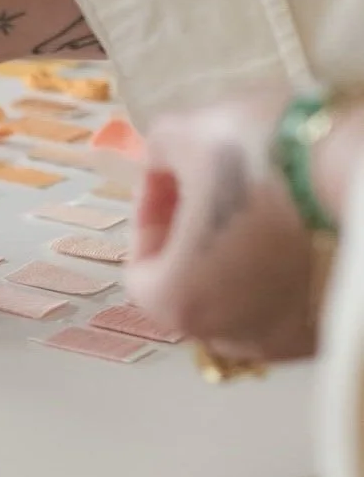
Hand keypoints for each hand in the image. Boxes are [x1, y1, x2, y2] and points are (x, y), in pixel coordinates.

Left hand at [126, 93, 316, 362]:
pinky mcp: (332, 333)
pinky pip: (296, 300)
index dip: (154, 208)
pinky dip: (291, 267)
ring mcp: (289, 343)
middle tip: (215, 181)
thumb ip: (159, 152)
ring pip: (248, 296)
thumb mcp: (188, 133)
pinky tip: (303, 223)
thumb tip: (164, 160)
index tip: (176, 171)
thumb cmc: (268, 158)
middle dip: (198, 232)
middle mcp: (230, 340)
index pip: (143, 263)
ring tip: (264, 200)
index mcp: (179, 303)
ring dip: (245, 251)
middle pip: (195, 283)